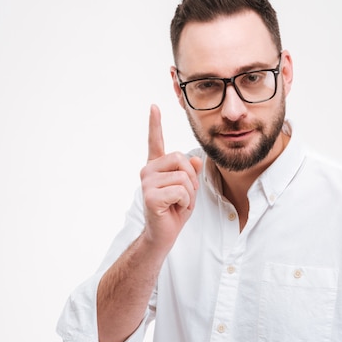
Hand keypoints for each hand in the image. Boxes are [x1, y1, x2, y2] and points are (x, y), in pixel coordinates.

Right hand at [140, 104, 202, 249]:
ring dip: (189, 194)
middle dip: (191, 179)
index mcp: (156, 166)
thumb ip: (190, 172)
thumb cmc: (175, 210)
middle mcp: (148, 170)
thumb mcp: (188, 188)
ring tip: (178, 203)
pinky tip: (174, 209)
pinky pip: (180, 191)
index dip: (155, 123)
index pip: (155, 141)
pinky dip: (184, 202)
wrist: (164, 234)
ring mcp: (147, 182)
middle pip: (180, 159)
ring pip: (183, 177)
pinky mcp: (150, 196)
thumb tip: (195, 160)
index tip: (154, 106)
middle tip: (185, 195)